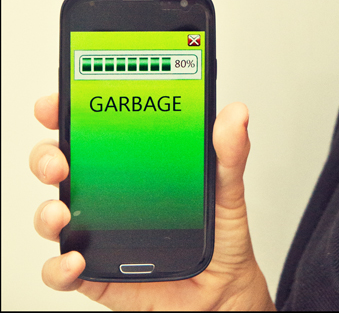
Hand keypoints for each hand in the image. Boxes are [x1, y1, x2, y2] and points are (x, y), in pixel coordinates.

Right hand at [30, 93, 275, 310]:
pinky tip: (76, 260)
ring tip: (62, 213)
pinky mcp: (95, 272)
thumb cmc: (218, 235)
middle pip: (59, 163)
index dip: (67, 109)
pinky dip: (59, 266)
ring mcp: (96, 231)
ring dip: (46, 211)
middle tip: (60, 160)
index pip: (92, 126)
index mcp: (133, 161)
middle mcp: (107, 192)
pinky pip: (61, 270)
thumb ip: (228, 152)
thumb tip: (235, 116)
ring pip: (51, 213)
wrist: (222, 293)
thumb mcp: (226, 188)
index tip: (58, 102)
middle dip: (47, 156)